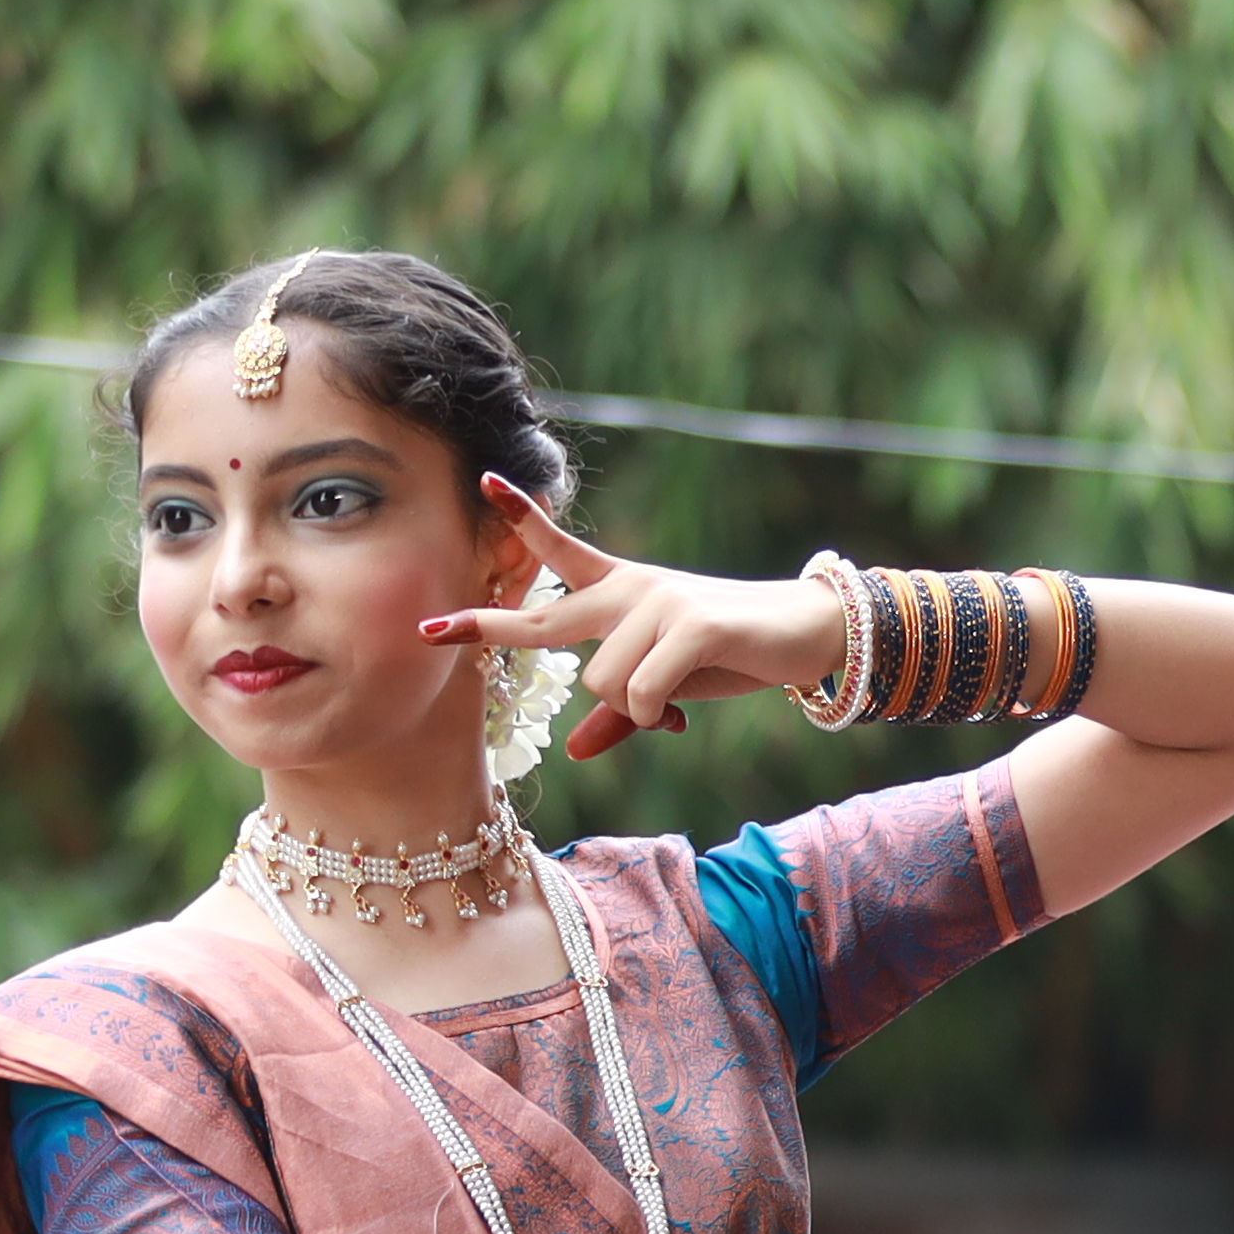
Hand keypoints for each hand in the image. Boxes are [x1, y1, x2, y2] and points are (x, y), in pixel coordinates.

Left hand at [424, 491, 843, 760]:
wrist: (805, 634)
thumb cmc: (731, 655)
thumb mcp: (666, 685)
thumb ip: (619, 715)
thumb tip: (576, 750)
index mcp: (621, 590)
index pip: (561, 550)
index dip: (522, 519)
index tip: (486, 483)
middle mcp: (631, 590)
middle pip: (543, 620)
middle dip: (487, 628)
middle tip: (429, 633)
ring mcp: (659, 604)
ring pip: (601, 681)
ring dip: (630, 710)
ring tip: (666, 708)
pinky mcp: (691, 627)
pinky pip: (639, 690)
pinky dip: (652, 715)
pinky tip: (674, 717)